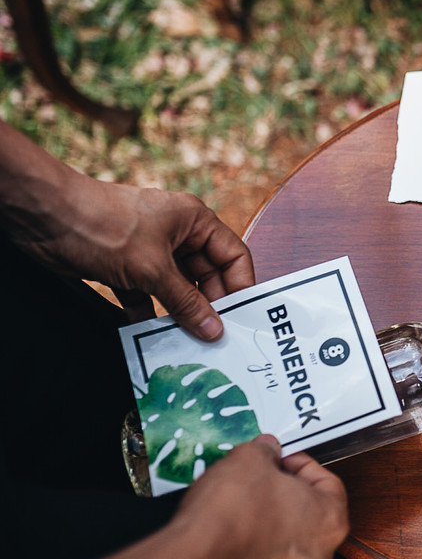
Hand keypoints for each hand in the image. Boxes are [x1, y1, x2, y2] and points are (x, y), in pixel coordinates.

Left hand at [18, 173, 253, 340]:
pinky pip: (148, 295)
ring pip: (177, 288)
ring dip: (180, 313)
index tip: (241, 317)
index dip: (239, 285)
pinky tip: (151, 334)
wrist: (43, 217)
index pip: (232, 255)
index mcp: (194, 221)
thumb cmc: (102, 226)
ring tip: (188, 341)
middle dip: (208, 305)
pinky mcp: (126, 267)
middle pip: (206, 275)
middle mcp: (177, 235)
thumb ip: (185, 302)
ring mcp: (151, 251)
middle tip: (214, 337)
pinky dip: (150, 313)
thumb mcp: (152, 268)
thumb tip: (213, 329)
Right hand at [174, 435, 349, 558]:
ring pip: (287, 542)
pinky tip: (231, 533)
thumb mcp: (249, 459)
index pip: (328, 483)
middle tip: (261, 478)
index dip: (301, 464)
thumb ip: (265, 451)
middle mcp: (319, 557)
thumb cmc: (230, 517)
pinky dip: (253, 549)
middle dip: (285, 493)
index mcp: (331, 521)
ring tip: (241, 504)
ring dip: (269, 522)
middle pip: (310, 514)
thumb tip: (265, 450)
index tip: (282, 458)